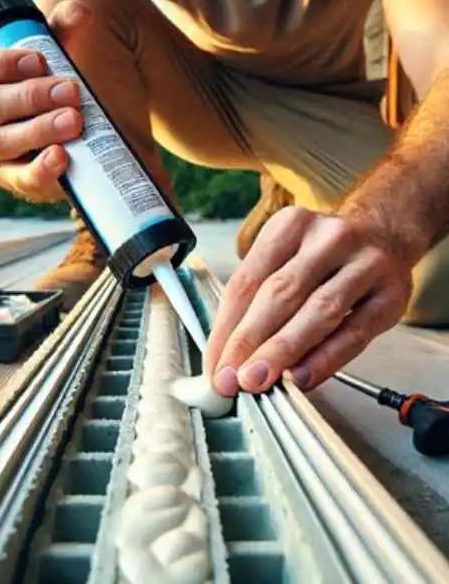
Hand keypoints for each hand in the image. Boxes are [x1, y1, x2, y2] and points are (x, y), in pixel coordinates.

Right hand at [0, 0, 90, 201]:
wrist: (61, 132)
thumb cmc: (46, 88)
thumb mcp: (53, 59)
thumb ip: (61, 34)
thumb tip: (80, 13)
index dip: (2, 63)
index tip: (39, 60)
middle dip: (32, 97)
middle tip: (70, 91)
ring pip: (3, 142)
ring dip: (39, 130)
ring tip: (73, 120)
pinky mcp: (7, 178)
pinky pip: (19, 177)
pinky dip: (41, 168)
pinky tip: (61, 156)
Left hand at [205, 206, 412, 394]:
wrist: (385, 235)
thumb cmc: (322, 256)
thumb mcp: (285, 258)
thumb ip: (257, 301)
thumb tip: (228, 357)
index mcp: (290, 225)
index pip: (246, 282)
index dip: (225, 328)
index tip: (214, 365)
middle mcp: (328, 238)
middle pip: (279, 294)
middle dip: (249, 341)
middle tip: (230, 378)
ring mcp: (365, 263)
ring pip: (317, 313)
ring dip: (282, 352)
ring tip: (257, 380)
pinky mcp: (391, 295)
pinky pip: (353, 334)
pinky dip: (323, 360)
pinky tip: (299, 378)